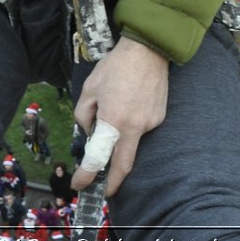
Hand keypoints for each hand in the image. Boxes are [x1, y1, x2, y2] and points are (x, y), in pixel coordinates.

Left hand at [70, 37, 168, 196]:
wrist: (148, 50)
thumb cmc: (115, 67)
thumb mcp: (89, 89)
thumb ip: (84, 116)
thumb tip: (90, 133)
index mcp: (113, 121)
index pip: (98, 158)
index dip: (87, 175)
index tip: (80, 184)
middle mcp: (135, 127)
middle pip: (124, 165)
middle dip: (113, 183)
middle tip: (103, 190)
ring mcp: (150, 124)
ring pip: (132, 142)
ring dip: (120, 138)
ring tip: (116, 109)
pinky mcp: (159, 118)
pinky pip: (141, 128)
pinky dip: (131, 125)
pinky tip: (129, 104)